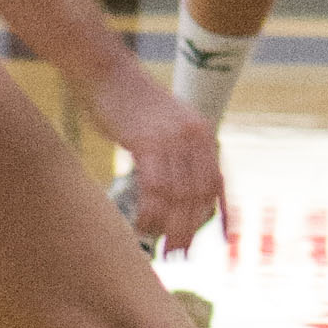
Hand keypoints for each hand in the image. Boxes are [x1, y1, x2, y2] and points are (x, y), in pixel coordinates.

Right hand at [104, 78, 224, 254]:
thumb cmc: (135, 105)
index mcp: (202, 133)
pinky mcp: (146, 141)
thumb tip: (184, 190)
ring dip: (171, 226)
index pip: (216, 182)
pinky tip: (142, 224)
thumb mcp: (170, 124)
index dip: (216, 214)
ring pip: (178, 194)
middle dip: (190, 228)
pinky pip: (153, 185)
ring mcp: (171, 138)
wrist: (111, 75)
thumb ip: (181, 152)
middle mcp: (193, 136)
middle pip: (199, 193)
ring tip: (161, 247)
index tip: (213, 240)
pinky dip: (150, 210)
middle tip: (179, 253)